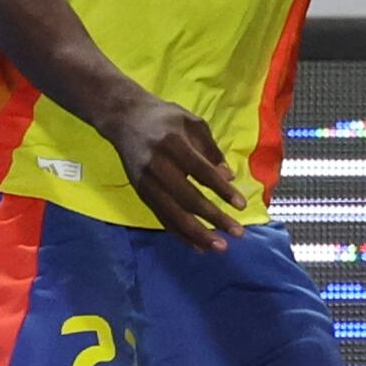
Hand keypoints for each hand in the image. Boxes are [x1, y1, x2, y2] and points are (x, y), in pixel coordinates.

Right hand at [97, 95, 245, 250]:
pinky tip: (197, 246)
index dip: (221, 190)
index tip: (241, 205)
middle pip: (188, 198)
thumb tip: (228, 176)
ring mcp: (146, 182)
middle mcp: (157, 166)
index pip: (201, 172)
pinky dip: (179, 234)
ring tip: (218, 247)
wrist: (124, 118)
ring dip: (197, 234)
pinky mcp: (141, 193)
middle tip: (237, 234)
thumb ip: (210, 149)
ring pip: (173, 214)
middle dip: (214, 219)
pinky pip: (162, 218)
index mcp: (173, 145)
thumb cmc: (165, 118)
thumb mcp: (192, 122)